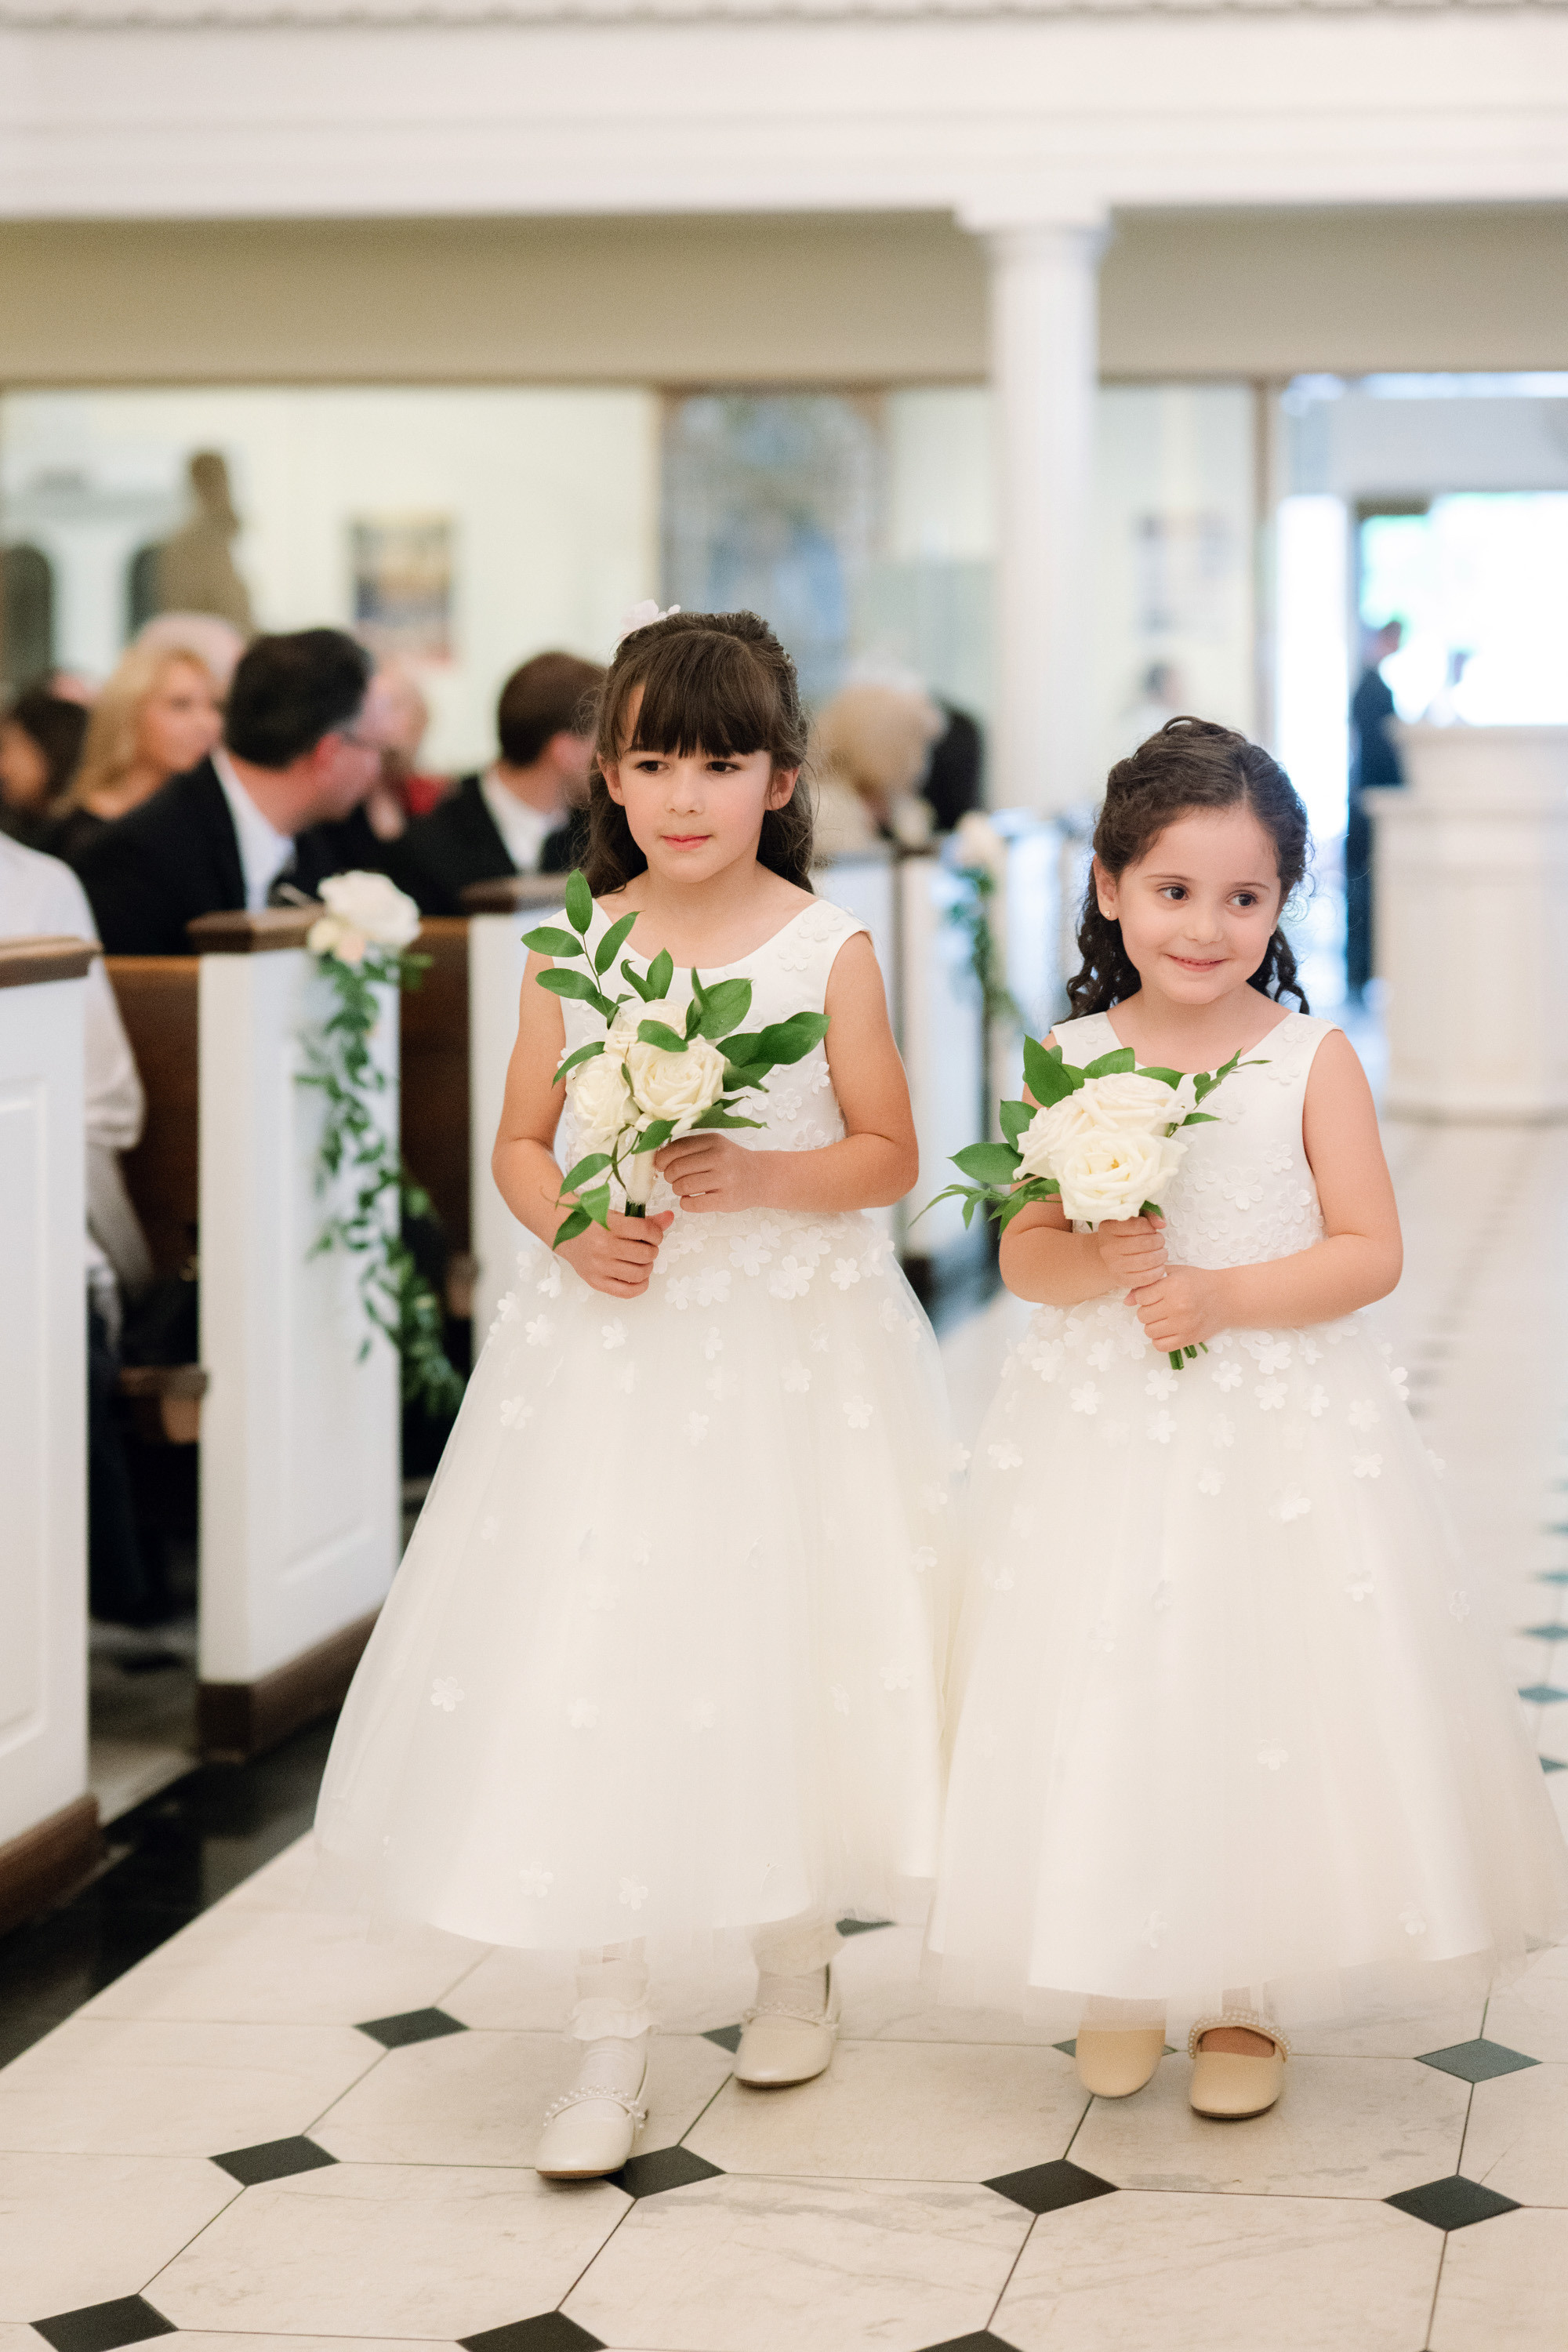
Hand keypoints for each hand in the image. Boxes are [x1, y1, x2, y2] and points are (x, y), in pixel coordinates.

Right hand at [557, 1209, 671, 1297]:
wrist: (564, 1232)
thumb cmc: (593, 1222)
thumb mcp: (617, 1216)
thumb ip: (645, 1220)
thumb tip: (670, 1217)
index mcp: (609, 1225)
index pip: (645, 1231)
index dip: (656, 1233)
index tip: (654, 1234)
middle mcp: (603, 1247)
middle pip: (645, 1253)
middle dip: (653, 1250)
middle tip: (647, 1247)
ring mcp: (599, 1266)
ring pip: (640, 1273)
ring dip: (648, 1266)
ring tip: (642, 1260)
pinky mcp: (596, 1281)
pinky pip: (627, 1291)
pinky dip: (640, 1285)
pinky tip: (640, 1277)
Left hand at [654, 1133, 763, 1213]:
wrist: (760, 1177)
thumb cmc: (731, 1162)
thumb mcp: (715, 1146)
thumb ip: (689, 1148)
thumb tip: (656, 1158)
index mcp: (713, 1141)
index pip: (677, 1148)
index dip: (662, 1158)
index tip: (660, 1165)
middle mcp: (719, 1157)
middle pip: (676, 1168)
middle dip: (669, 1176)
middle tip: (675, 1179)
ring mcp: (724, 1179)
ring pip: (682, 1186)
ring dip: (677, 1190)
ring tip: (685, 1189)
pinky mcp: (726, 1200)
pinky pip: (692, 1204)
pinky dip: (685, 1203)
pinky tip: (691, 1200)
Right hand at [1093, 1214, 1167, 1289]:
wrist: (1110, 1256)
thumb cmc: (1125, 1235)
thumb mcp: (1134, 1219)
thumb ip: (1149, 1215)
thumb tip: (1161, 1224)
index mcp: (1108, 1228)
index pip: (1137, 1225)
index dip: (1150, 1227)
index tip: (1152, 1229)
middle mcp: (1107, 1247)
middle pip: (1144, 1243)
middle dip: (1159, 1241)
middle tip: (1160, 1241)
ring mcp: (1113, 1265)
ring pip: (1147, 1261)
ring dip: (1161, 1256)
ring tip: (1161, 1253)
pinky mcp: (1121, 1280)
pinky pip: (1146, 1278)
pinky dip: (1158, 1271)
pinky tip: (1159, 1266)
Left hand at [1129, 1262, 1226, 1353]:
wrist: (1228, 1297)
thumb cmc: (1200, 1282)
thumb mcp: (1175, 1273)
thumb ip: (1148, 1283)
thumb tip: (1126, 1301)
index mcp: (1173, 1286)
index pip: (1141, 1297)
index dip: (1144, 1296)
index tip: (1153, 1295)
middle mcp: (1177, 1306)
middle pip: (1142, 1315)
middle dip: (1148, 1310)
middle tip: (1161, 1306)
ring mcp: (1183, 1325)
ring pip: (1149, 1331)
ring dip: (1153, 1325)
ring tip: (1165, 1318)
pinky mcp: (1188, 1339)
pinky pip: (1160, 1346)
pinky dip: (1160, 1339)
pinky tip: (1168, 1330)